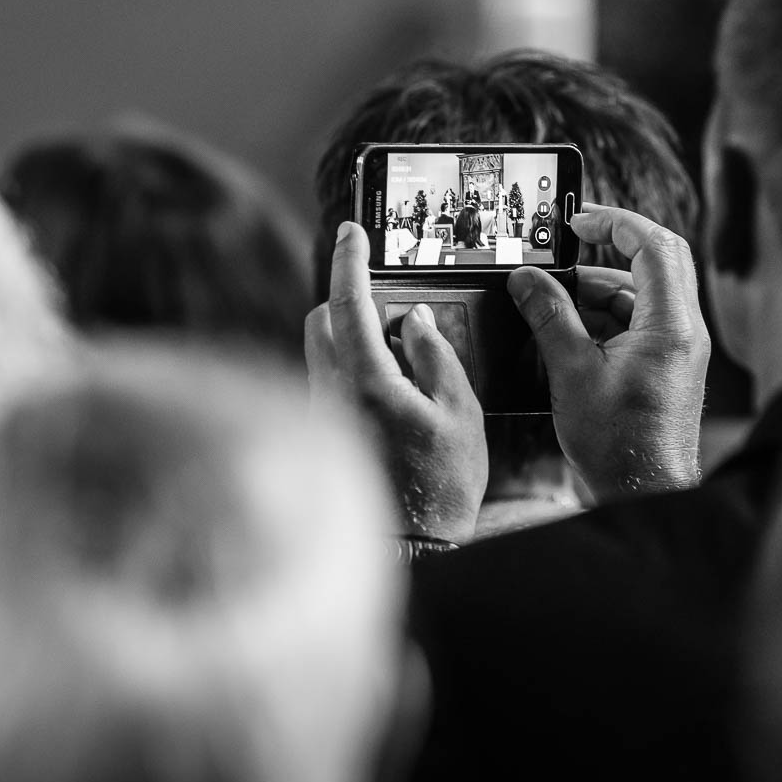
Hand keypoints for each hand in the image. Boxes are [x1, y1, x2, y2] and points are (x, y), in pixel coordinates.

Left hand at [305, 222, 487, 542]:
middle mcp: (330, 393)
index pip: (347, 303)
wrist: (413, 550)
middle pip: (321, 321)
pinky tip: (392, 397)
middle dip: (349, 304)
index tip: (352, 231)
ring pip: (323, 354)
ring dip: (353, 341)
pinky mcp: (323, 435)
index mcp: (365, 381)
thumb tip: (417, 321)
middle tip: (393, 310)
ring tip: (402, 363)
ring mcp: (321, 415)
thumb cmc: (441, 488)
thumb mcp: (460, 414)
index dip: (350, 260)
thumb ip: (437, 358)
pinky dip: (355, 374)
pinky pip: (330, 384)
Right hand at [507, 203, 709, 499]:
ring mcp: (676, 350)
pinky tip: (568, 333)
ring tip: (553, 302)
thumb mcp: (572, 372)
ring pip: (642, 296)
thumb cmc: (618, 445)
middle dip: (610, 250)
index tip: (579, 221)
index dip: (615, 223)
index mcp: (670, 326)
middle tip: (570, 247)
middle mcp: (682, 333)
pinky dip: (604, 319)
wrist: (640, 492)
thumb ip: (549, 317)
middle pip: (657, 264)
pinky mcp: (665, 367)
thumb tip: (527, 281)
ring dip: (599, 290)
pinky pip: (638, 324)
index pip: (654, 247)